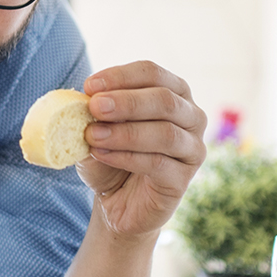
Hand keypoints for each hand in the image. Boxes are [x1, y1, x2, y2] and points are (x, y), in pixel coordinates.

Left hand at [79, 62, 207, 238]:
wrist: (116, 202)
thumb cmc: (110, 157)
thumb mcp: (98, 129)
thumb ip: (95, 114)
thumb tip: (83, 99)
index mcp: (173, 93)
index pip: (153, 74)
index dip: (121, 76)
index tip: (89, 86)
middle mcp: (191, 117)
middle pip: (165, 100)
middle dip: (126, 102)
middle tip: (94, 106)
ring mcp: (192, 149)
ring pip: (165, 133)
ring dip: (124, 132)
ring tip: (92, 135)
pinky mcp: (183, 179)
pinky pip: (158, 164)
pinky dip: (126, 157)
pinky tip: (102, 154)